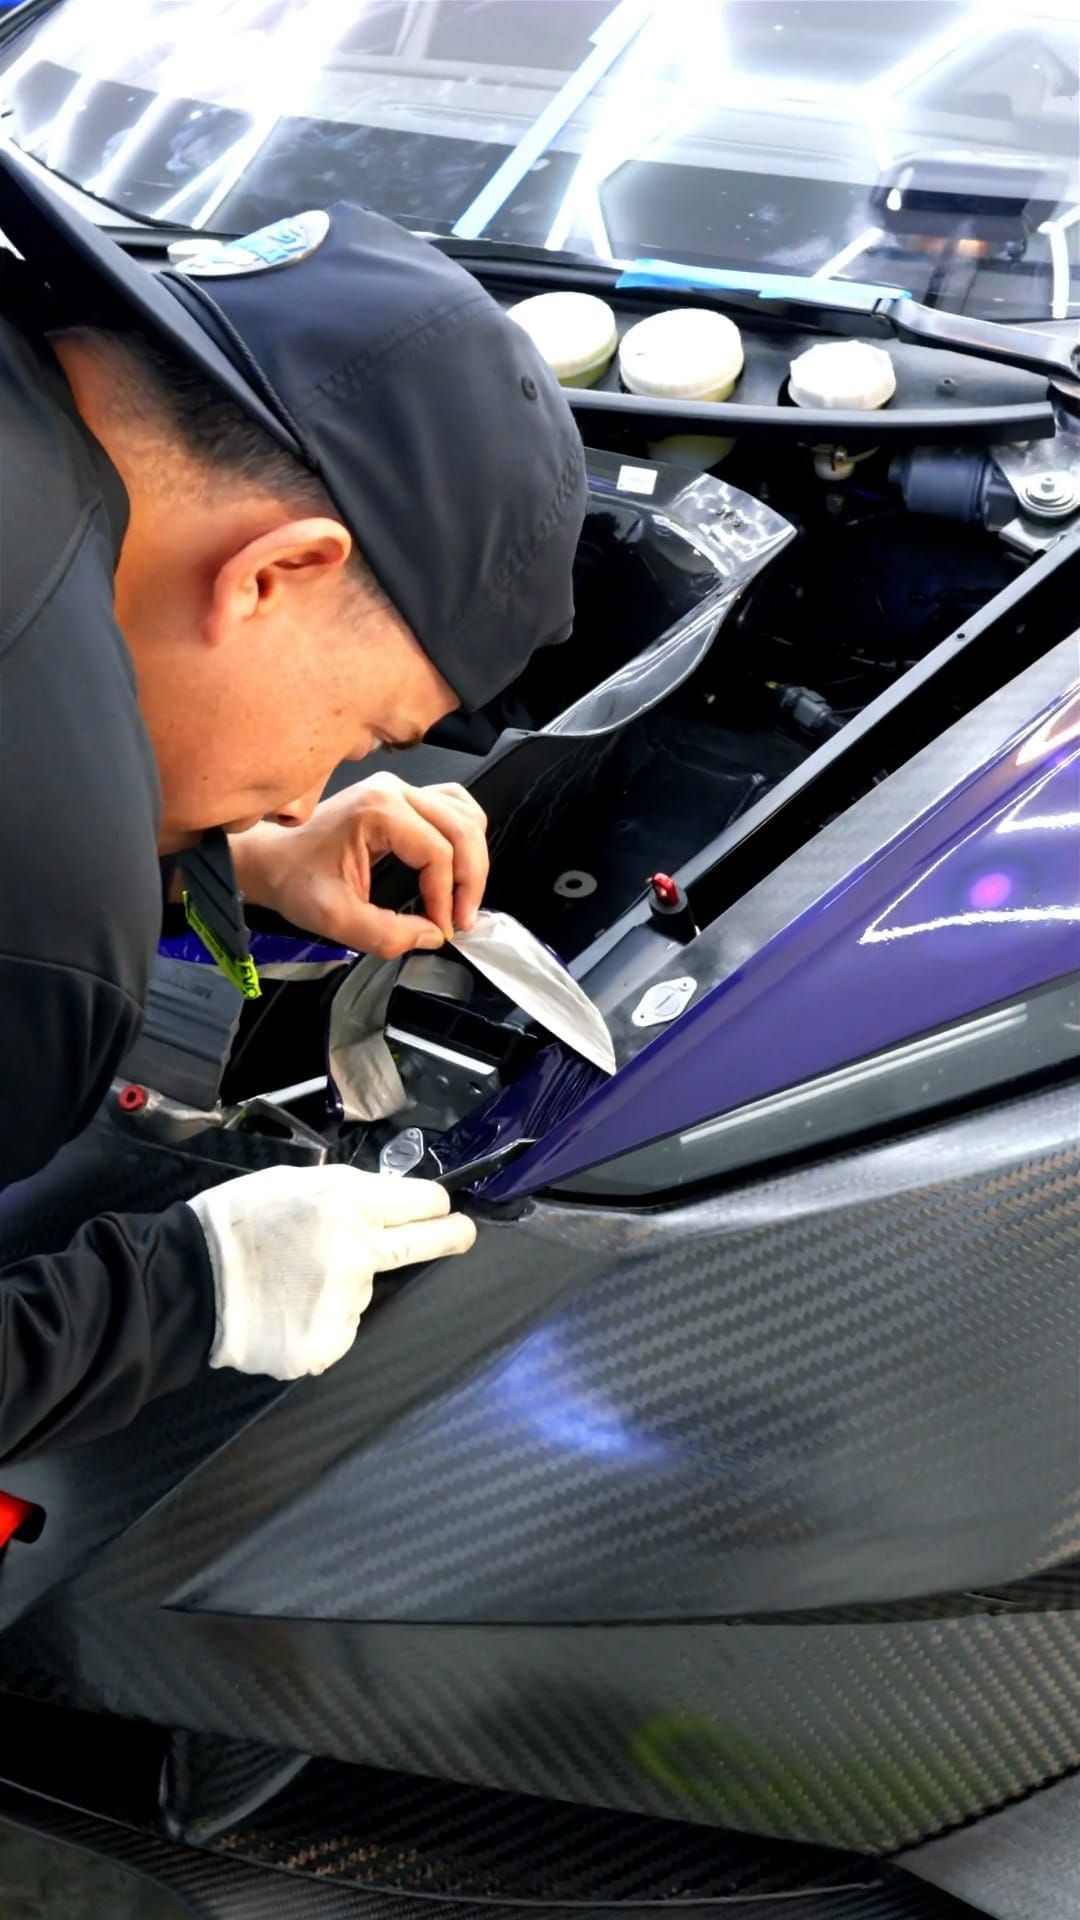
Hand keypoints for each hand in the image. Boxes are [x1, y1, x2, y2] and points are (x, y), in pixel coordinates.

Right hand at [187, 1164, 475, 1378]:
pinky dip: (320, 1322)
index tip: (439, 1208)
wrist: (189, 1280)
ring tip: (291, 1282)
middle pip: (425, 1245)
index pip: (423, 1202)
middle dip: (451, 1236)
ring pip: (363, 1293)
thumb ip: (348, 1194)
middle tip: (463, 1234)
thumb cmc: (238, 1222)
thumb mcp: (296, 1182)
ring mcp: (345, 1303)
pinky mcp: (327, 1344)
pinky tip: (286, 1311)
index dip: (433, 1203)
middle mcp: (358, 1254)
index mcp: (351, 1205)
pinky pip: (338, 1329)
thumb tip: (389, 1203)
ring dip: (341, 1288)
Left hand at [230, 776, 488, 958]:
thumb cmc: (297, 882)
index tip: (440, 929)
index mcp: (377, 810)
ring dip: (473, 858)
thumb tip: (433, 935)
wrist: (274, 859)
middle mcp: (394, 790)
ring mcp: (401, 788)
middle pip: (461, 829)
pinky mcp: (404, 796)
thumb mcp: (334, 918)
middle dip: (469, 880)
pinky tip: (459, 868)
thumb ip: (384, 934)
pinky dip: (466, 838)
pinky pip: (454, 807)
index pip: (437, 852)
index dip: (446, 896)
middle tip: (461, 920)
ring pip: (465, 814)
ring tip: (462, 898)